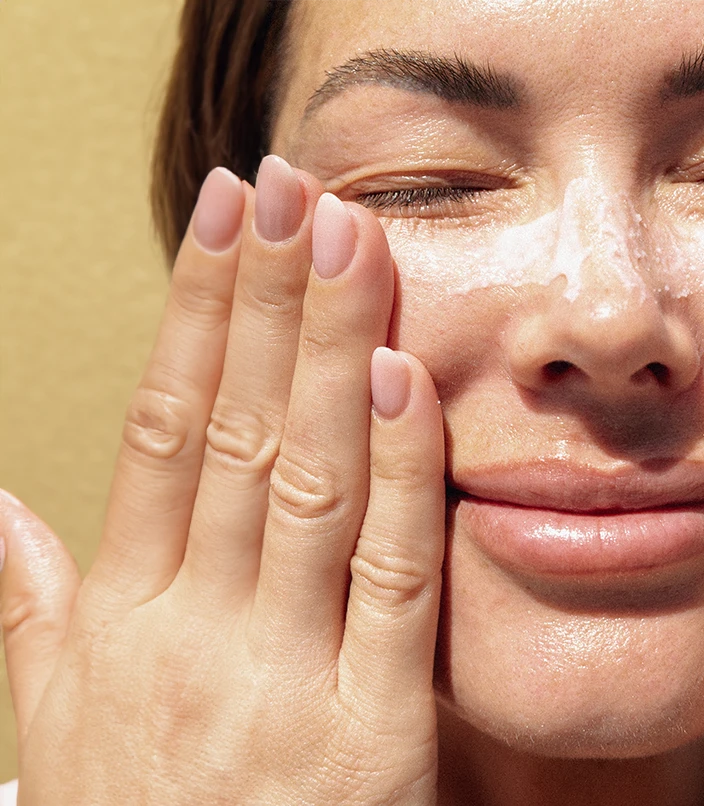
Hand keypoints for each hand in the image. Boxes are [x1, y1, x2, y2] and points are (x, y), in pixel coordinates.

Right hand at [0, 158, 444, 803]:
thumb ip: (33, 609)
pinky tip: (405, 381)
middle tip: (294, 188)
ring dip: (331, 352)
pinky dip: (398, 477)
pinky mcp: (374, 733)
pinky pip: (389, 583)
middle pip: (236, 434)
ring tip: (352, 242)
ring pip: (308, 483)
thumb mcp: (62, 724)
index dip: (194, 317)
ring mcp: (282, 680)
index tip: (223, 221)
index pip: (161, 431)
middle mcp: (194, 635)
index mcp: (121, 620)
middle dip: (266, 301)